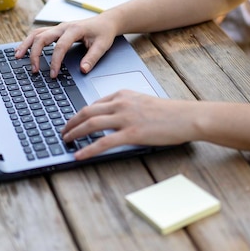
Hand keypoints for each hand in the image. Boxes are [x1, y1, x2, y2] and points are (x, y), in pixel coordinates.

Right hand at [15, 16, 116, 76]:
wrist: (105, 21)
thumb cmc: (103, 33)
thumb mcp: (102, 46)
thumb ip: (92, 58)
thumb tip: (83, 70)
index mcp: (74, 30)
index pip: (60, 47)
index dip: (55, 62)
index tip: (53, 75)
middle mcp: (63, 27)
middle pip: (42, 37)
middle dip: (35, 54)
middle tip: (34, 70)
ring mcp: (58, 27)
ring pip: (36, 33)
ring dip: (26, 45)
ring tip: (17, 56)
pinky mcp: (55, 30)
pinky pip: (39, 34)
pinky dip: (29, 42)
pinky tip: (22, 50)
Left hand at [62, 90, 192, 159]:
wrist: (186, 116)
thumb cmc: (169, 113)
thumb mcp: (143, 103)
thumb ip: (126, 107)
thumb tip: (112, 118)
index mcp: (123, 95)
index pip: (94, 104)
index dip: (79, 114)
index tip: (72, 121)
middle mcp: (121, 104)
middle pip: (87, 112)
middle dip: (71, 122)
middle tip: (63, 131)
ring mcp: (125, 118)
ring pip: (91, 124)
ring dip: (75, 133)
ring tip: (66, 141)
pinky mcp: (131, 133)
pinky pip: (103, 142)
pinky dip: (88, 149)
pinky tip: (79, 155)